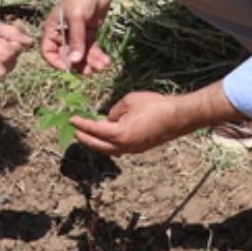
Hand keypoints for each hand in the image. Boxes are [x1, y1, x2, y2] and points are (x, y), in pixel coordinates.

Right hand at [41, 0, 115, 73]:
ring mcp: (77, 35)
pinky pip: (92, 49)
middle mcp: (63, 34)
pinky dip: (98, 56)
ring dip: (92, 62)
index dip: (56, 62)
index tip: (69, 68)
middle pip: (68, 56)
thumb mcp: (77, 18)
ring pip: (82, 55)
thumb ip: (76, 40)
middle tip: (91, 71)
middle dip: (80, 64)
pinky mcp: (89, 34)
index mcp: (52, 29)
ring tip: (103, 66)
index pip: (48, 51)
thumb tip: (74, 61)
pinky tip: (106, 61)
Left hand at [70, 91, 189, 155]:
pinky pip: (119, 149)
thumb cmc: (155, 105)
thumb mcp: (130, 101)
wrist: (179, 117)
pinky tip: (106, 139)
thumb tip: (109, 118)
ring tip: (87, 136)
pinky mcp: (140, 149)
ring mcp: (133, 149)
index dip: (82, 124)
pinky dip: (109, 145)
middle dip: (85, 138)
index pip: (94, 130)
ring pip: (109, 150)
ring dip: (97, 143)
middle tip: (75, 131)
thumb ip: (115, 110)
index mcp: (119, 134)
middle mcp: (124, 146)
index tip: (72, 120)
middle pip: (98, 145)